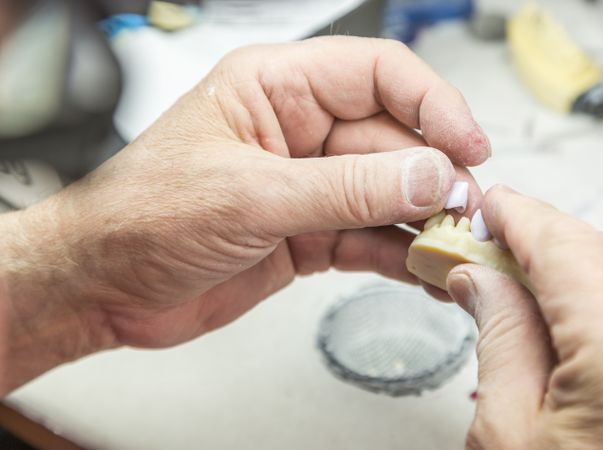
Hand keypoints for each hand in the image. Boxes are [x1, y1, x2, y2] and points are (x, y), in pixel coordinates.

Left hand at [0, 36, 489, 392]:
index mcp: (277, 89)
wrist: (105, 286)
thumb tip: (427, 176)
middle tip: (463, 212)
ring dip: (422, 219)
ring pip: (387, 193)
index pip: (378, 75)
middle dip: (432, 176)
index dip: (433, 104)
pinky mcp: (309, 235)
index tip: (468, 145)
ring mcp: (308, 186)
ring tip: (453, 245)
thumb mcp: (249, 195)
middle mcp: (299, 132)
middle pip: (393, 140)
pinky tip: (422, 268)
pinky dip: (398, 254)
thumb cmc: (143, 217)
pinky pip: (368, 237)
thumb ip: (344, 189)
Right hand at [446, 185, 602, 448]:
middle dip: (554, 244)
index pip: (568, 248)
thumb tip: (483, 280)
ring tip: (536, 292)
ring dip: (591, 271)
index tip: (496, 206)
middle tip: (499, 253)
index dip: (522, 218)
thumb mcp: (507, 431)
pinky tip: (584, 321)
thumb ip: (500, 338)